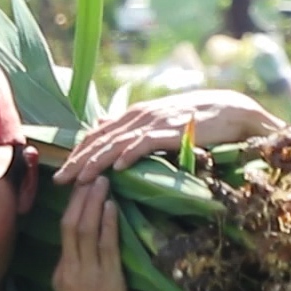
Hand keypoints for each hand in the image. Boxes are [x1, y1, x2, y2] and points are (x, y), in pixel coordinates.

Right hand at [52, 177, 128, 290]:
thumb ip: (74, 276)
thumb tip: (81, 256)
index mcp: (60, 273)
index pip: (64, 233)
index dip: (73, 207)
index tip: (81, 188)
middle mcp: (70, 269)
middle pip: (70, 224)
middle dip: (80, 197)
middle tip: (90, 173)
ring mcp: (87, 274)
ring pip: (84, 229)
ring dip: (94, 202)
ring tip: (102, 181)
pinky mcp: (106, 281)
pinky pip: (105, 245)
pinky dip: (107, 222)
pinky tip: (112, 206)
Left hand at [53, 90, 287, 184]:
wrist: (231, 110)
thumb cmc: (195, 120)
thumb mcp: (157, 120)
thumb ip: (130, 125)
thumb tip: (100, 124)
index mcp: (133, 115)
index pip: (97, 134)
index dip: (78, 152)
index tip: (61, 172)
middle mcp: (139, 115)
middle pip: (101, 139)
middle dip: (78, 160)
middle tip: (59, 180)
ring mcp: (154, 122)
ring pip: (117, 142)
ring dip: (97, 161)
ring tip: (80, 178)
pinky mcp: (171, 130)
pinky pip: (146, 143)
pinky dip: (130, 154)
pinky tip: (117, 168)